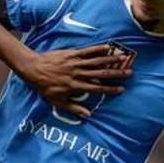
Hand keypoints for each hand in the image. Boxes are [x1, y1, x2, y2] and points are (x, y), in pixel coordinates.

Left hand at [17, 44, 132, 118]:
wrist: (34, 69)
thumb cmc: (45, 87)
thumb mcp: (57, 102)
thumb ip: (73, 108)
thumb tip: (88, 116)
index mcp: (75, 86)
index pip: (96, 88)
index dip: (110, 89)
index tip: (121, 89)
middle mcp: (78, 74)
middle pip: (100, 74)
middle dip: (116, 73)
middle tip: (129, 73)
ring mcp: (75, 62)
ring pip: (96, 61)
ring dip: (111, 59)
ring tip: (124, 58)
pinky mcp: (72, 53)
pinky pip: (87, 51)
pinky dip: (98, 48)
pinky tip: (108, 47)